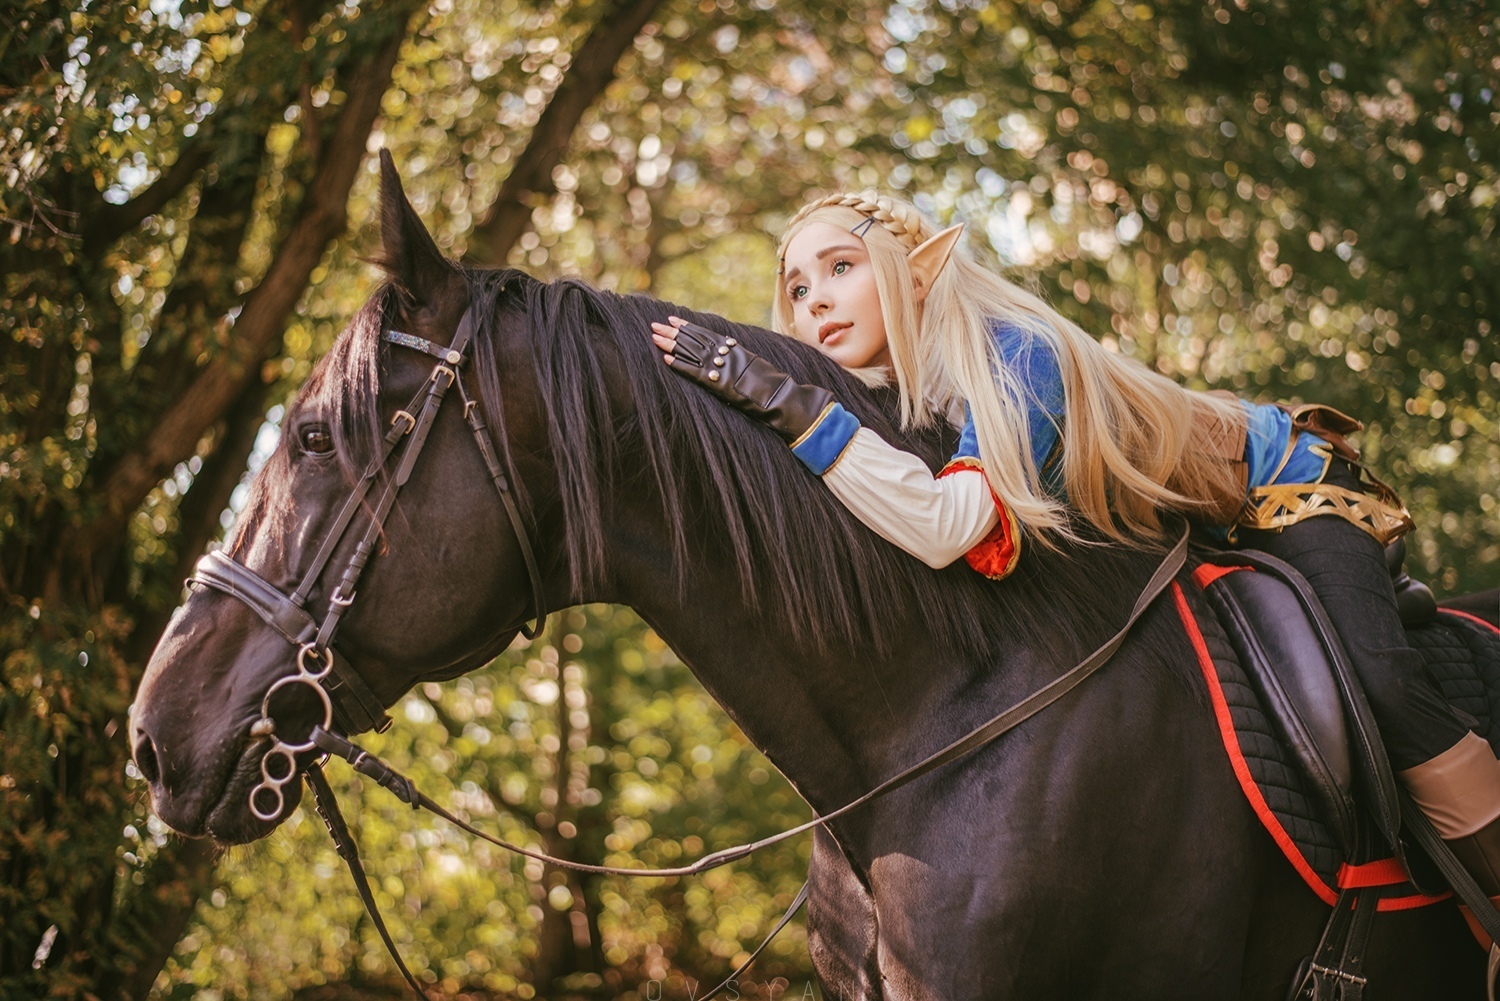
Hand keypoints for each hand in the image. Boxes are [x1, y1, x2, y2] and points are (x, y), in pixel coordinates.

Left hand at [647, 316, 834, 441]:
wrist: (780, 395)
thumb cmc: (771, 383)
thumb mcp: (754, 362)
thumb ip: (737, 356)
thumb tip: (728, 351)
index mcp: (733, 347)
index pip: (705, 334)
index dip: (688, 327)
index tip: (673, 319)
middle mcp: (724, 353)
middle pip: (693, 339)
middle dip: (672, 332)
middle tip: (654, 324)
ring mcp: (720, 367)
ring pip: (689, 351)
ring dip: (670, 344)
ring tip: (654, 336)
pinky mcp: (716, 383)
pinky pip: (693, 372)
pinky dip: (678, 365)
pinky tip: (664, 358)